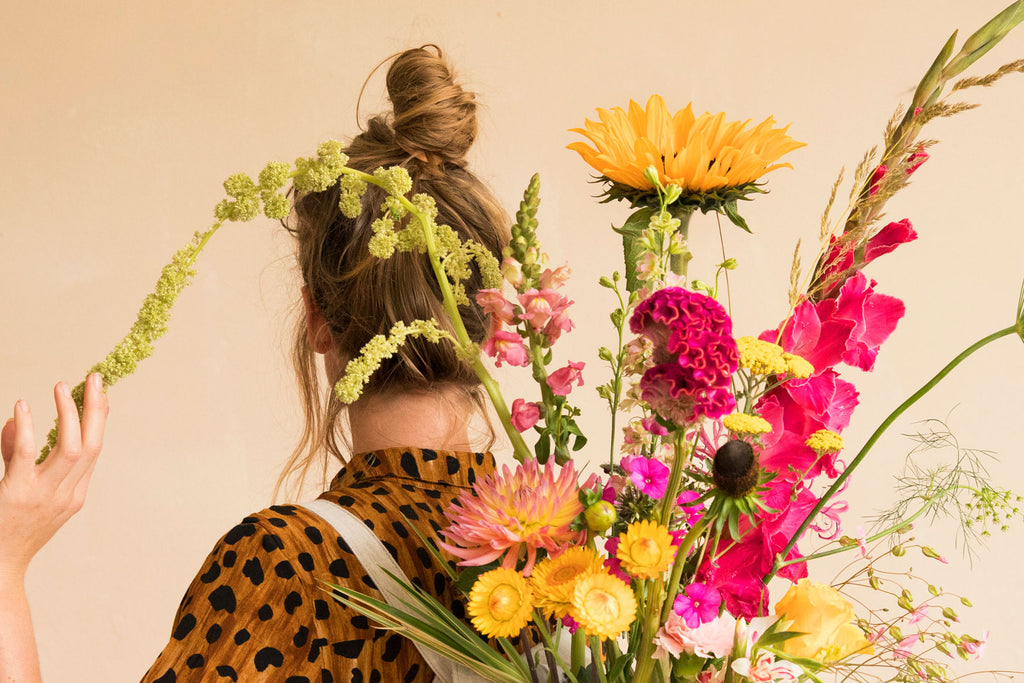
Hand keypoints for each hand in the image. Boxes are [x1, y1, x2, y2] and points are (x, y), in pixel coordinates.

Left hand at [0, 373, 107, 581]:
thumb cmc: (7, 532)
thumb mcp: (26, 495)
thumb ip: (21, 457)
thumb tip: (18, 419)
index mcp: (74, 496)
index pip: (95, 450)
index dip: (99, 420)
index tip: (100, 394)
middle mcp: (66, 495)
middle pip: (92, 445)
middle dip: (96, 410)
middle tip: (94, 379)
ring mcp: (44, 495)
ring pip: (72, 448)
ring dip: (70, 414)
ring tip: (62, 387)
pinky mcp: (17, 494)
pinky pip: (26, 455)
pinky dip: (26, 428)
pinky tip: (23, 407)